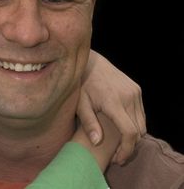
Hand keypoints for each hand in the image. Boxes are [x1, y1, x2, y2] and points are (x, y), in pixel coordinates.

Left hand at [77, 49, 145, 164]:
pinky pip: (141, 113)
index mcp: (113, 101)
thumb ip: (89, 123)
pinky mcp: (137, 89)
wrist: (90, 63)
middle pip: (138, 131)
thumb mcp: (80, 104)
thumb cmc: (81, 84)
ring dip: (133, 136)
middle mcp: (128, 96)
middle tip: (116, 156)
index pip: (129, 132)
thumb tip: (97, 142)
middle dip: (129, 146)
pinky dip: (135, 124)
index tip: (117, 159)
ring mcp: (135, 92)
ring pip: (142, 123)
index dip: (126, 149)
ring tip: (118, 145)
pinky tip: (122, 130)